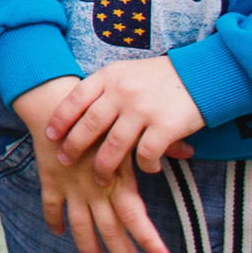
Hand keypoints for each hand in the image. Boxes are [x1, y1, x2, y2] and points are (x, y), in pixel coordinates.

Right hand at [11, 78, 172, 252]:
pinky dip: (54, 221)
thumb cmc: (100, 114)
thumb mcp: (132, 128)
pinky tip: (58, 233)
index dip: (149, 241)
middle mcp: (94, 190)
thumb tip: (189, 152)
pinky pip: (51, 206)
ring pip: (81, 229)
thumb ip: (160, 144)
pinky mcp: (51, 180)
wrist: (55, 104)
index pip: (136, 218)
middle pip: (111, 233)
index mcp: (117, 180)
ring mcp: (71, 188)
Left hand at [46, 56, 205, 176]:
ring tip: (100, 179)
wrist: (202, 74)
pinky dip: (144, 166)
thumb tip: (78, 111)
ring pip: (114, 145)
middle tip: (64, 161)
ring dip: (104, 166)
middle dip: (74, 146)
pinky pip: (146, 154)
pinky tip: (146, 170)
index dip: (60, 119)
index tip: (49, 135)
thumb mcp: (126, 73)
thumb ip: (104, 88)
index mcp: (110, 76)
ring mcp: (143, 109)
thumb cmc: (159, 77)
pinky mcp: (165, 126)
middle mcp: (122, 92)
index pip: (76, 99)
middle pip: (90, 125)